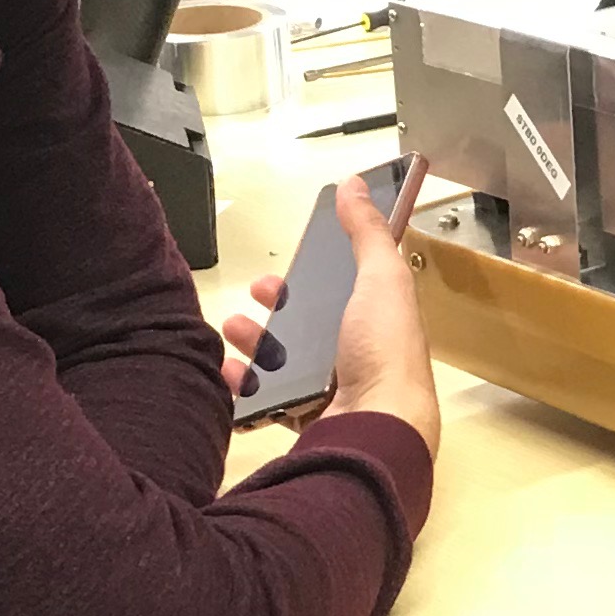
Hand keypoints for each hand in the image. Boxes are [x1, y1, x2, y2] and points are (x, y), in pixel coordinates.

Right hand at [217, 174, 441, 453]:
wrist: (375, 430)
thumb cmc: (385, 354)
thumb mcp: (380, 279)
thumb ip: (367, 233)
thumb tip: (355, 185)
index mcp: (379, 324)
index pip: (341, 295)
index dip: (311, 278)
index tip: (283, 271)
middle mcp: (359, 359)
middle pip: (308, 329)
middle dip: (275, 311)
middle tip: (255, 299)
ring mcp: (333, 394)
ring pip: (284, 364)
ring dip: (254, 345)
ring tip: (234, 333)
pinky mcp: (308, 422)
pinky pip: (268, 403)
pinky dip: (244, 388)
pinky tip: (229, 375)